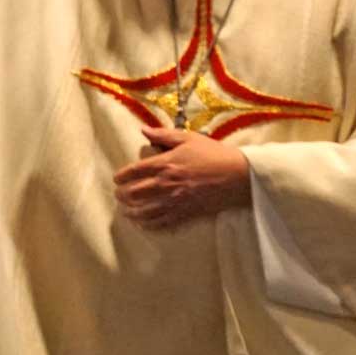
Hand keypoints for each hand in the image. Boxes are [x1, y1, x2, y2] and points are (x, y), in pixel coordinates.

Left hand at [112, 127, 250, 229]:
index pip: (134, 171)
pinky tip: (142, 223)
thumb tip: (144, 130)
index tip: (117, 179)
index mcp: (165, 164)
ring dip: (131, 212)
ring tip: (126, 211)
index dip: (121, 176)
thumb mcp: (189, 138)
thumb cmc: (213, 154)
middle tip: (119, 195)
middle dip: (122, 195)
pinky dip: (148, 224)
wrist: (238, 176)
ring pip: (144, 211)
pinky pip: (162, 222)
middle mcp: (166, 184)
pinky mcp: (185, 213)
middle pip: (135, 193)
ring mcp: (175, 201)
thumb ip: (164, 135)